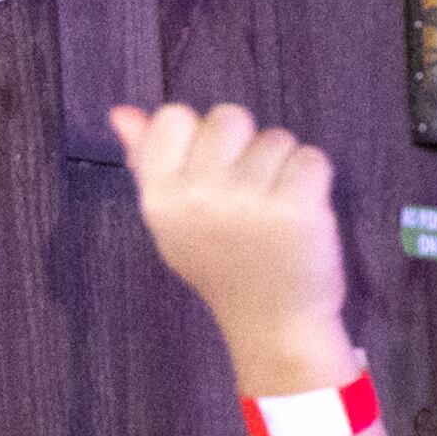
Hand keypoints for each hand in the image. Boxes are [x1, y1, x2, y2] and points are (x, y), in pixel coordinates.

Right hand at [111, 102, 353, 387]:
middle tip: (249, 193)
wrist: (271, 323)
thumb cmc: (223, 265)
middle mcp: (199, 196)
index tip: (213, 171)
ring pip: (276, 137)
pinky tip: (302, 213)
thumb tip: (122, 112)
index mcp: (161, 196)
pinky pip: (311, 158)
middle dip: (247, 146)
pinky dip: (314, 180)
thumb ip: (147, 162)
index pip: (174, 116)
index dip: (201, 135)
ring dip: (283, 166)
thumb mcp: (172, 220)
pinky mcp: (296, 209)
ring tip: (274, 210)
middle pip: (229, 116)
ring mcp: (248, 202)